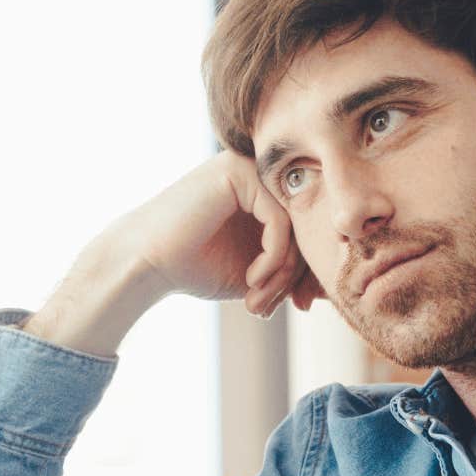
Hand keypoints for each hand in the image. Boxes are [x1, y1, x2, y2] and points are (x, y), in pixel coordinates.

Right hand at [117, 151, 315, 315]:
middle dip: (294, 277)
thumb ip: (291, 270)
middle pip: (305, 226)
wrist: (145, 264)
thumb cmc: (194, 267)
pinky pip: (279, 221)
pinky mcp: (238, 172)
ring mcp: (248, 168)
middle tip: (270, 307)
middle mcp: (259, 174)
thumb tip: (330, 287)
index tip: (295, 306)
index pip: (306, 228)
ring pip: (295, 225)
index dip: (306, 272)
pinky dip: (273, 258)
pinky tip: (252, 278)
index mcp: (264, 192)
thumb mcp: (256, 272)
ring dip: (283, 273)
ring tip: (258, 299)